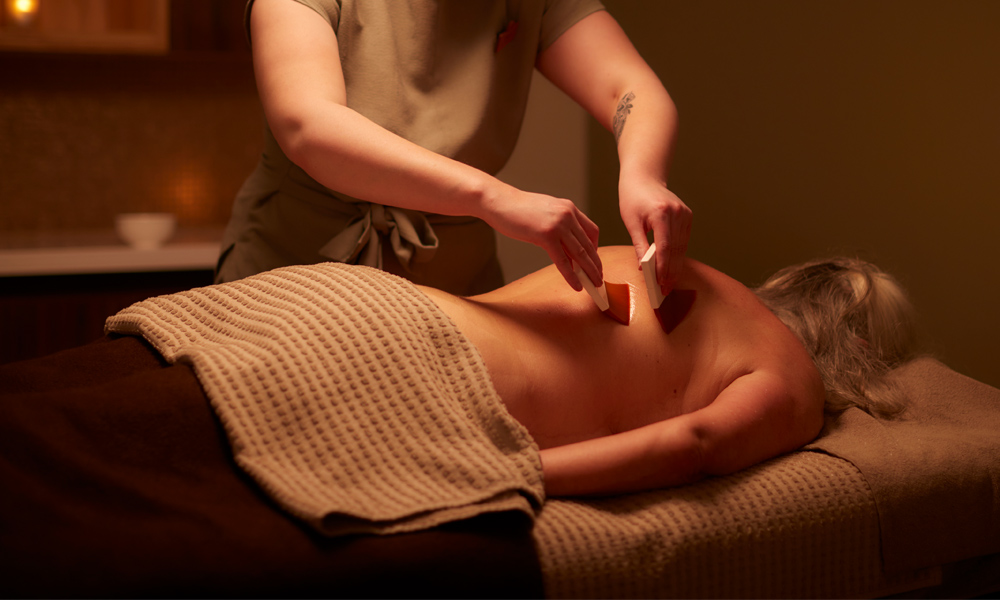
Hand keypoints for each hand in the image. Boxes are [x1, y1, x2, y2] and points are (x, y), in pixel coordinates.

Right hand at [483, 185, 601, 290]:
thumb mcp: (545, 213)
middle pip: (589, 244)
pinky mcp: (546, 236)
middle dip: (596, 264)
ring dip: (589, 272)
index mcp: (569, 208)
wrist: (499, 202)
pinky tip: (576, 285)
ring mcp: (558, 225)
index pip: (592, 230)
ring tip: (594, 285)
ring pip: (580, 254)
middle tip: (599, 278)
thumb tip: (566, 247)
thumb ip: (558, 226)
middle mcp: (568, 214)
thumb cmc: (517, 209)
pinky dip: (571, 276)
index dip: (596, 248)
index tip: (594, 260)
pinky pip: (562, 260)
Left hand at [619, 175, 691, 294]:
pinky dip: (678, 254)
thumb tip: (644, 267)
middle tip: (664, 290)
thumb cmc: (632, 199)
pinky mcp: (688, 216)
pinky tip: (672, 267)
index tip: (660, 283)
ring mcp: (685, 214)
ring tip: (668, 283)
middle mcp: (677, 213)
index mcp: (662, 213)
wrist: (644, 178)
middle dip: (670, 272)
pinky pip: (684, 240)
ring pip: (682, 247)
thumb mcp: (631, 222)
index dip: (663, 268)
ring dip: (675, 266)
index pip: (665, 247)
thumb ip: (639, 245)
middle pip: (676, 249)